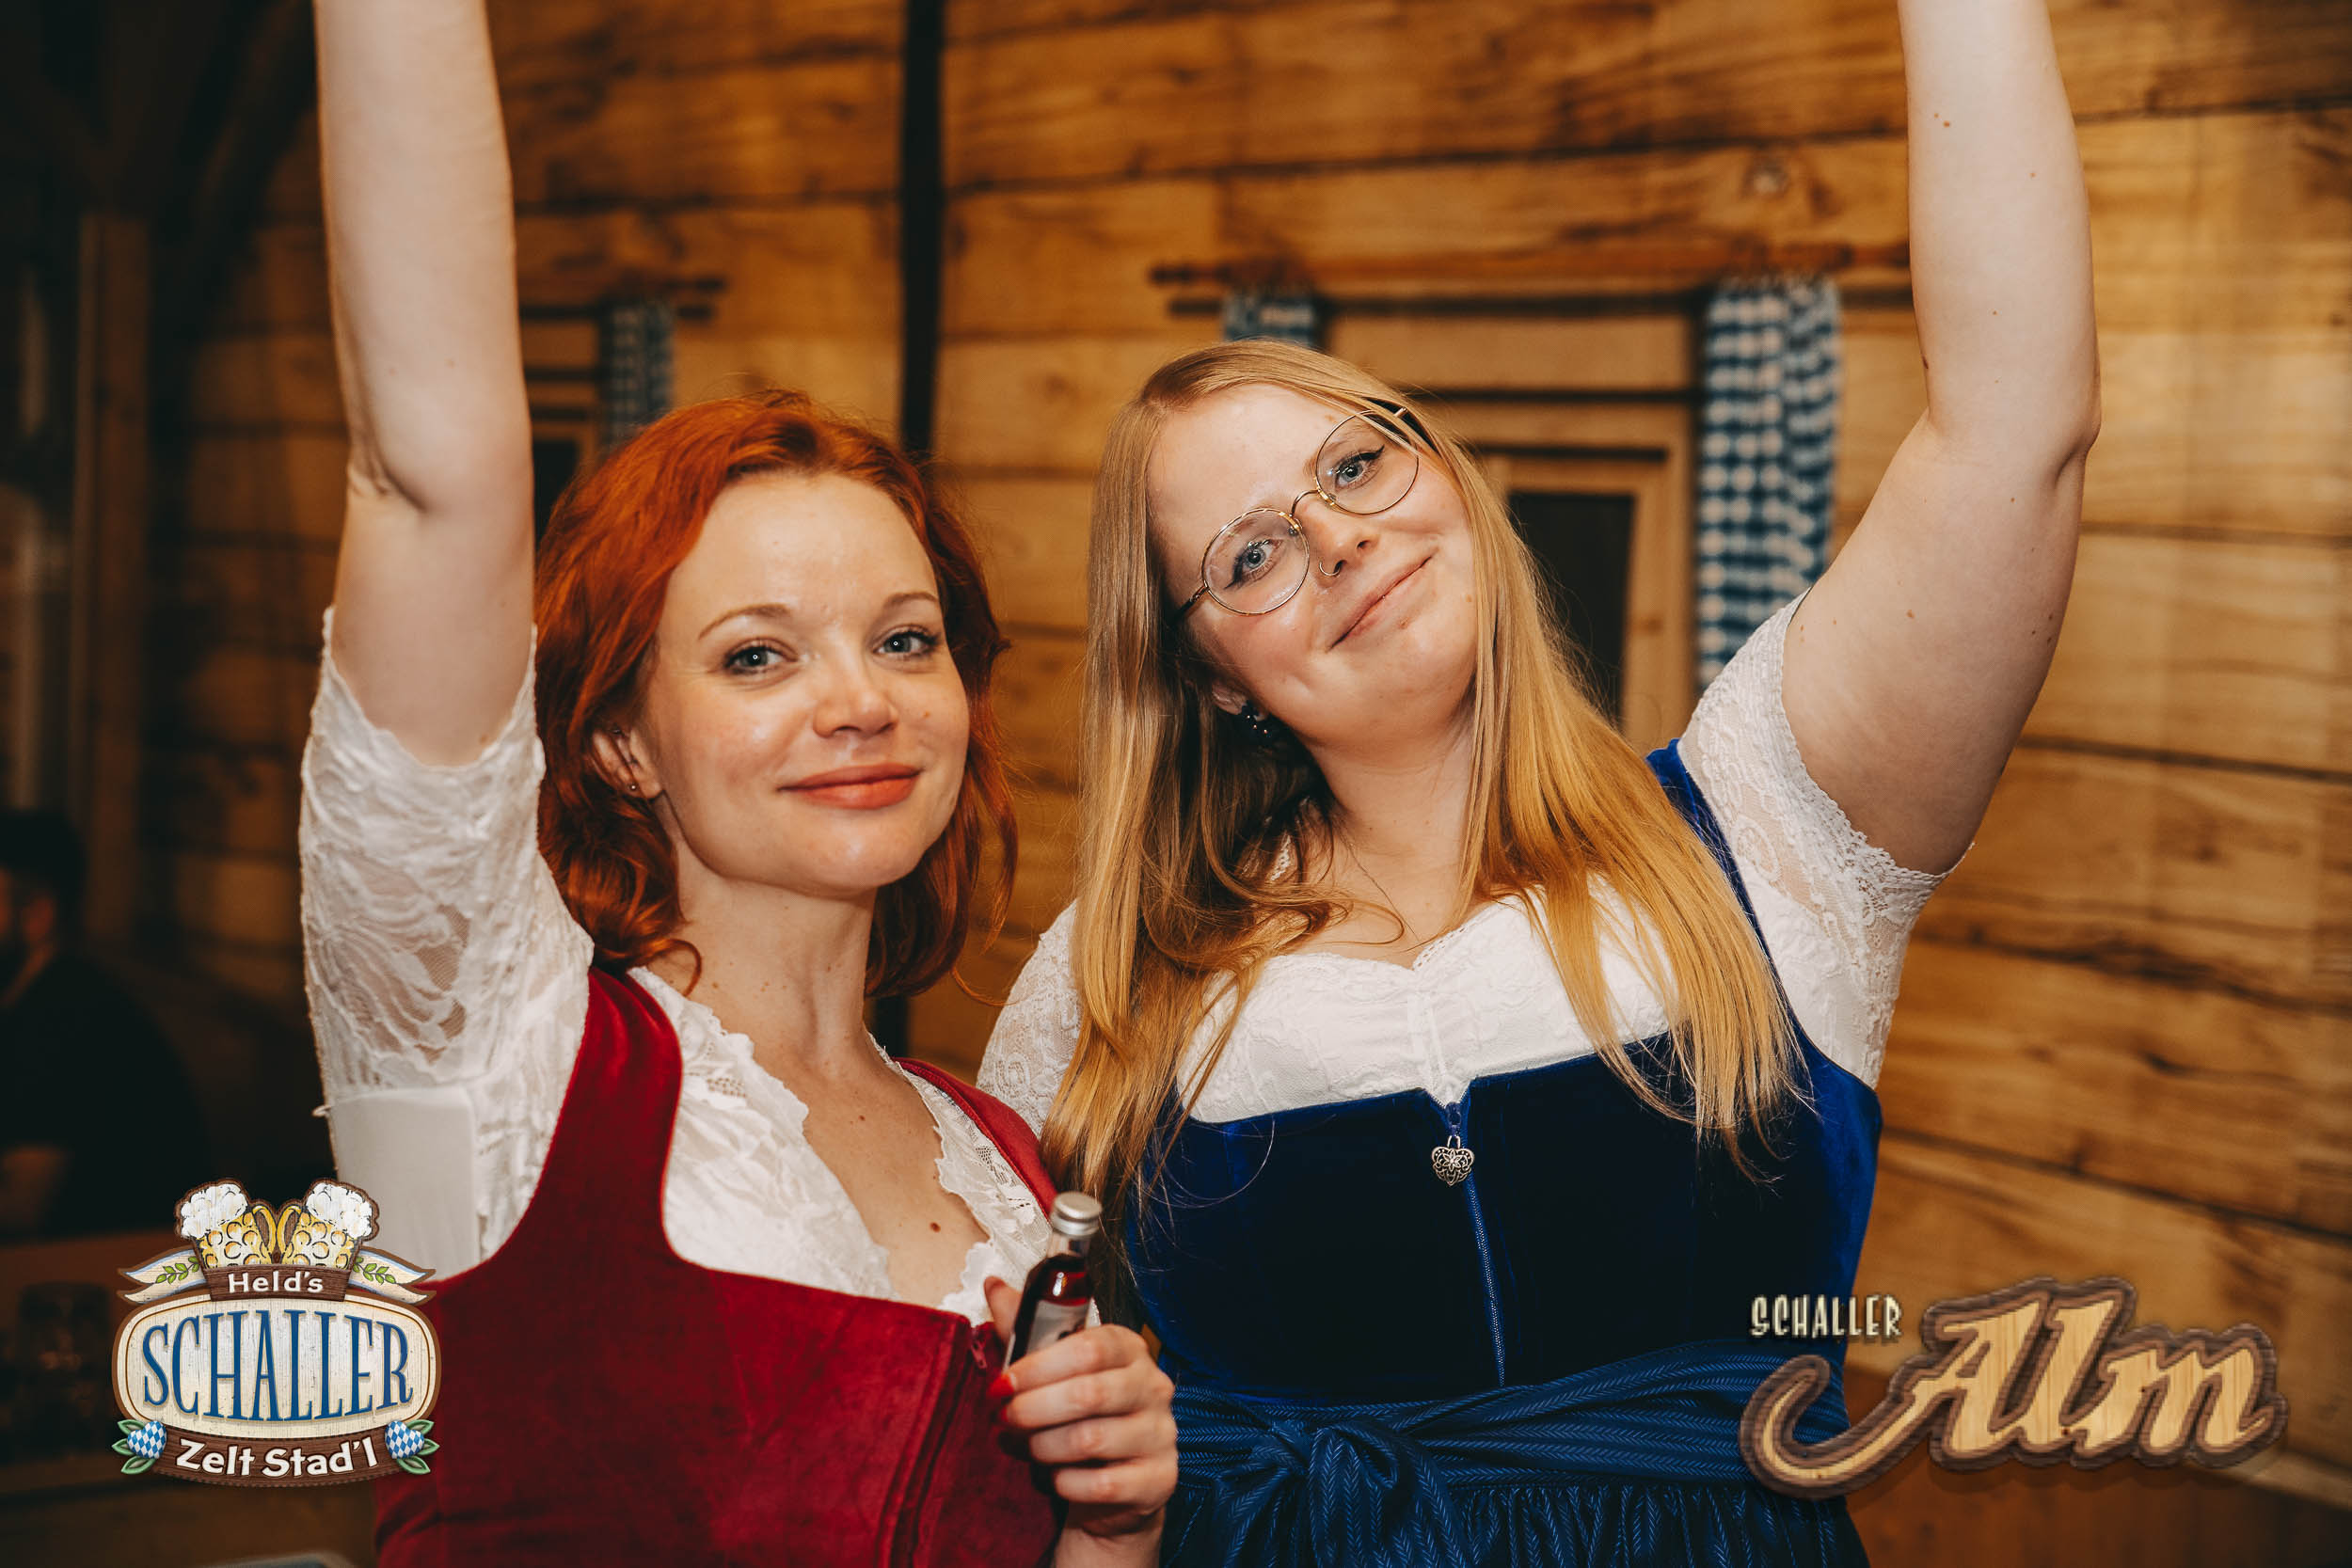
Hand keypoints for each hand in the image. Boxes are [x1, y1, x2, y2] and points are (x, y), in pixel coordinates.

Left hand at [984, 1275, 1176, 1547]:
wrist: (1112, 1480)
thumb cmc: (1077, 1414)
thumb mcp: (1051, 1367)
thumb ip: (1024, 1328)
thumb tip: (992, 1284)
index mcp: (1129, 1349)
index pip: (1089, 1348)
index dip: (1038, 1367)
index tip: (1001, 1385)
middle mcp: (1153, 1386)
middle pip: (1089, 1394)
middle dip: (1034, 1409)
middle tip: (1005, 1419)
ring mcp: (1161, 1433)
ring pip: (1092, 1440)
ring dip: (1044, 1447)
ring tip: (1025, 1448)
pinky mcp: (1160, 1478)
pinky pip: (1104, 1484)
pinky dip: (1067, 1483)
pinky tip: (1054, 1478)